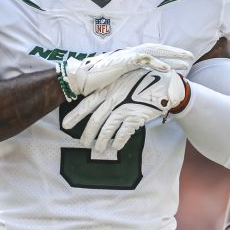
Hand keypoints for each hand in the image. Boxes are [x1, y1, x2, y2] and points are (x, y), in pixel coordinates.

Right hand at [57, 44, 192, 99]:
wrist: (80, 79)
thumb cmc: (95, 82)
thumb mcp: (116, 81)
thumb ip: (128, 80)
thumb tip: (138, 87)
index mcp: (129, 56)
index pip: (153, 53)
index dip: (167, 56)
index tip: (181, 61)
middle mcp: (130, 53)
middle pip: (158, 49)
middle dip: (175, 53)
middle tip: (190, 57)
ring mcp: (127, 55)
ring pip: (155, 52)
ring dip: (171, 57)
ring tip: (186, 61)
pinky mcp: (123, 61)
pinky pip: (143, 61)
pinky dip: (156, 64)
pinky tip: (167, 69)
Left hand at [62, 68, 188, 153]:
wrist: (164, 84)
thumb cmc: (141, 81)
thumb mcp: (121, 80)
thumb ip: (108, 90)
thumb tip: (94, 102)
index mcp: (107, 89)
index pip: (86, 104)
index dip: (75, 115)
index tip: (65, 125)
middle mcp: (113, 99)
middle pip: (94, 120)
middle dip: (87, 134)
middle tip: (83, 143)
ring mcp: (124, 108)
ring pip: (107, 130)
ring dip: (101, 142)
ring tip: (98, 149)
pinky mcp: (135, 117)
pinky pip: (123, 134)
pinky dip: (118, 142)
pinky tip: (116, 146)